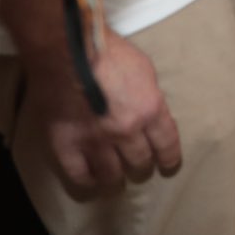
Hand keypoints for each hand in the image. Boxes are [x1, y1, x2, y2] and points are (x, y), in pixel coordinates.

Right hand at [24, 30, 181, 192]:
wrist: (67, 50)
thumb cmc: (108, 52)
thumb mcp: (144, 71)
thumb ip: (149, 98)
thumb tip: (150, 115)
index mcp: (150, 110)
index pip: (167, 146)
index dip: (169, 160)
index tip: (168, 166)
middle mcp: (126, 131)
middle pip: (140, 163)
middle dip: (141, 169)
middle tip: (138, 170)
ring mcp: (94, 141)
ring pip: (111, 176)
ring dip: (116, 181)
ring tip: (115, 182)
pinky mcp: (65, 146)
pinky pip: (79, 177)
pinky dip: (87, 184)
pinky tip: (91, 184)